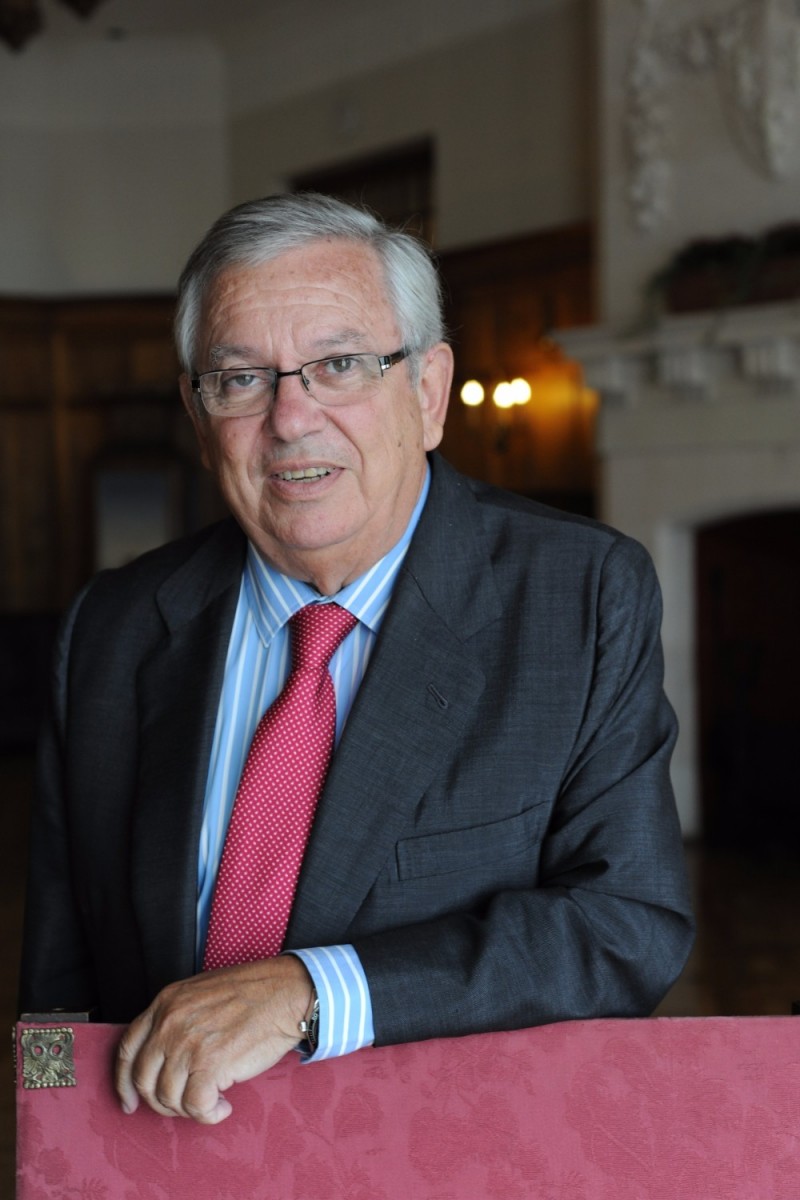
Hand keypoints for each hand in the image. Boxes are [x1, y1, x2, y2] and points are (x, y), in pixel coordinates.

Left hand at [115, 954, 311, 1123]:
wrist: (286, 993)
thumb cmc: (252, 992)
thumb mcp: (201, 993)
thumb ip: (177, 1019)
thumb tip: (165, 1057)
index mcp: (166, 1003)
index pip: (127, 1049)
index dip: (124, 1082)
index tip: (129, 1101)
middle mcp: (170, 1023)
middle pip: (144, 1079)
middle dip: (160, 1102)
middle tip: (182, 1105)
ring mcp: (188, 1044)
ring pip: (169, 1097)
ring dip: (189, 1108)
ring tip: (212, 1100)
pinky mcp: (211, 1065)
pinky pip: (196, 1107)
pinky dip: (208, 1115)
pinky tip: (222, 1106)